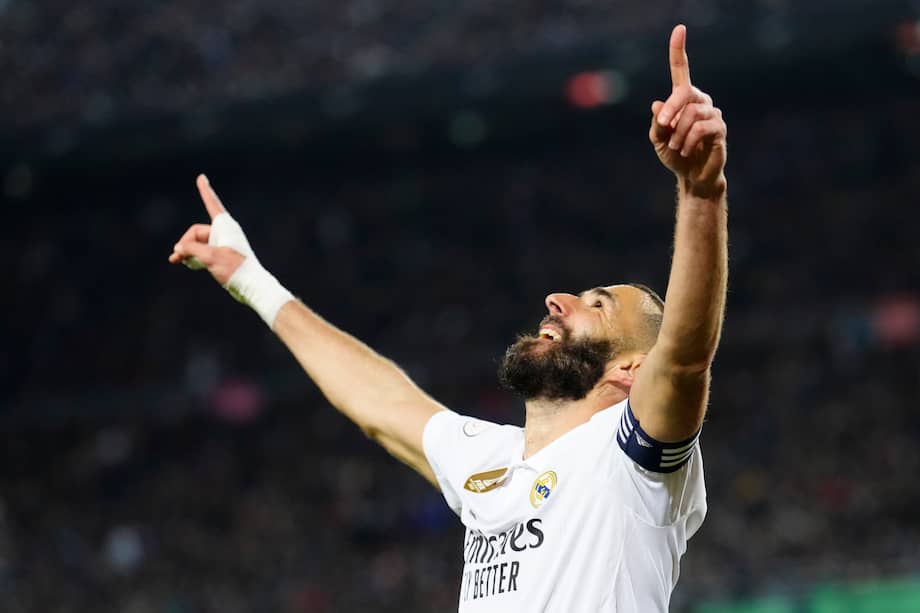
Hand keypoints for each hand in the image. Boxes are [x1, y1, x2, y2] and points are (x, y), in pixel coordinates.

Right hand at [168, 174, 245, 285]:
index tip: (201, 177)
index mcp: (225, 226)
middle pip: (196, 232)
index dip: (205, 191)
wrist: (252, 286)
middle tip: (176, 257)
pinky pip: (203, 251)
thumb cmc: (235, 269)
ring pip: (198, 243)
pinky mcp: (222, 255)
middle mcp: (224, 232)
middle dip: (185, 243)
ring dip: (187, 251)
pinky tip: (184, 263)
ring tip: (176, 261)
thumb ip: (191, 249)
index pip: (212, 203)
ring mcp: (222, 244)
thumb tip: (179, 248)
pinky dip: (194, 256)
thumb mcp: (210, 257)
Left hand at [649, 25, 726, 198]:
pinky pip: (701, 128)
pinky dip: (688, 140)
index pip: (681, 70)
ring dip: (678, 133)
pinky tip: (686, 149)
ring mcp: (712, 113)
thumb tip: (657, 104)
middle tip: (664, 127)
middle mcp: (700, 101)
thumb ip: (657, 123)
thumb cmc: (675, 154)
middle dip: (670, 111)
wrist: (692, 177)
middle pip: (684, 94)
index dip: (678, 50)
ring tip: (678, 146)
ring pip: (691, 114)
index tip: (679, 29)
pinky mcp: (719, 128)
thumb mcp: (658, 139)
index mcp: (684, 99)